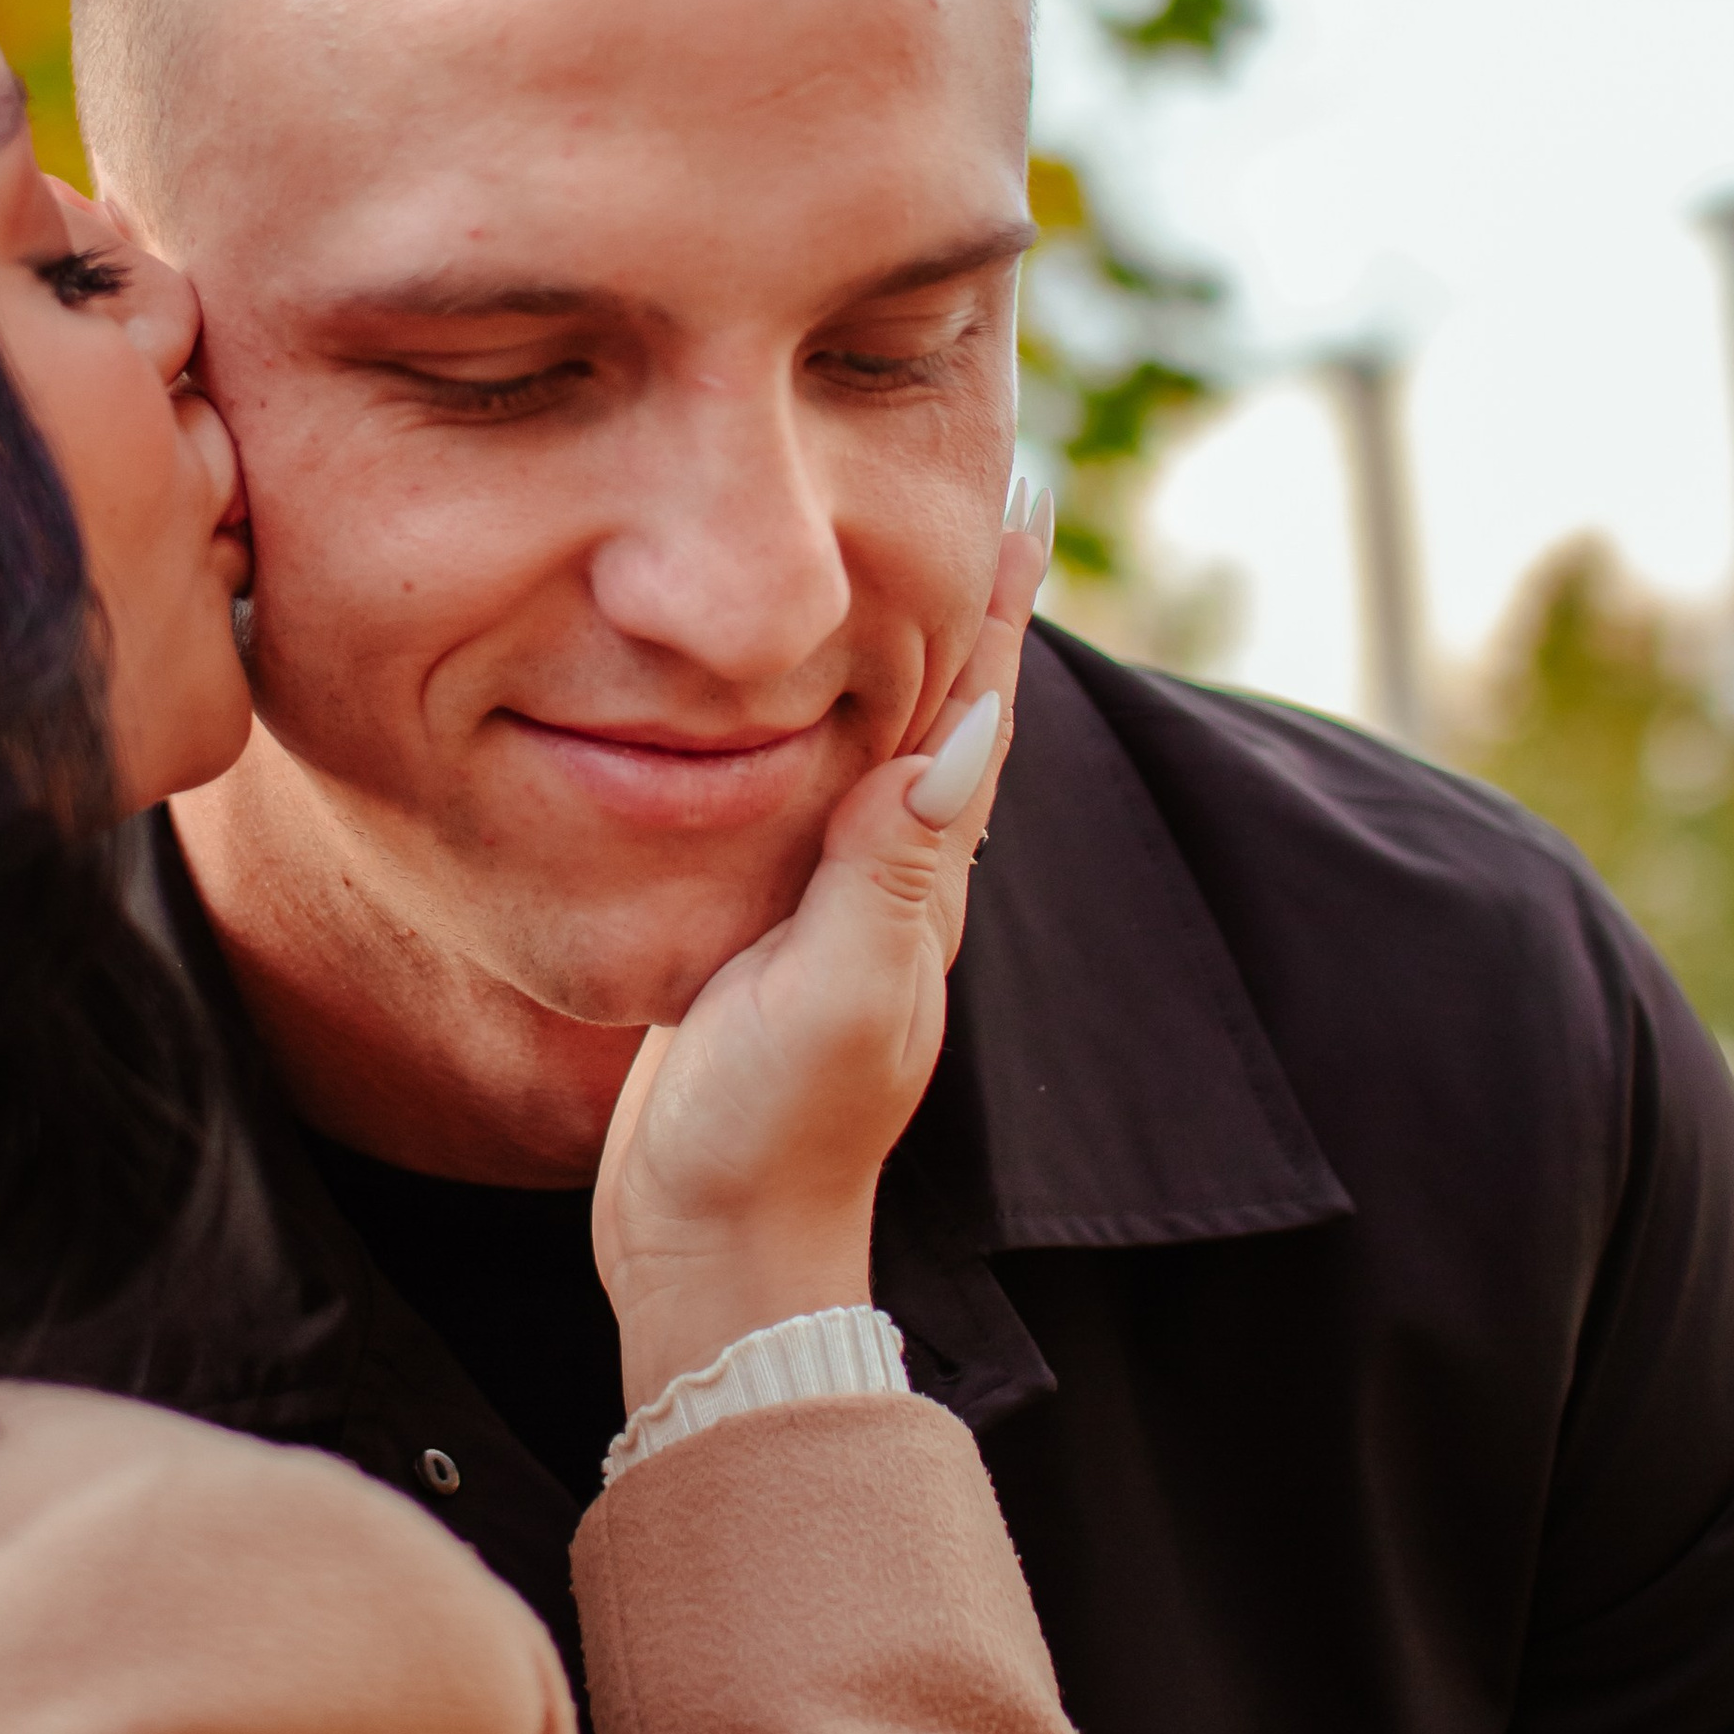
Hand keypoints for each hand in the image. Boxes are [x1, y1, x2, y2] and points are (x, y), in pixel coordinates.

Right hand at [593, 497, 1049, 1415]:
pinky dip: (800, 722)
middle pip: (934, 709)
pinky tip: (777, 695)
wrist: (711, 1251)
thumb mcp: (837, 992)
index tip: (1022, 491)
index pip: (972, 711)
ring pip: (863, 745)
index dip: (995, 602)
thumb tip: (972, 725)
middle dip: (953, 596)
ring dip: (882, 646)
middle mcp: (887, 884)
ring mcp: (826, 910)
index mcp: (918, 883)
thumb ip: (892, 867)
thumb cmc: (772, 1132)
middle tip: (972, 483)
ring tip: (884, 550)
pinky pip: (790, 795)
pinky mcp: (757, 931)